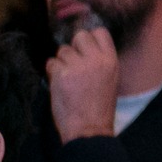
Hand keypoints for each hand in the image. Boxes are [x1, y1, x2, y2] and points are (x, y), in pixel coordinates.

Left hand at [47, 27, 121, 141]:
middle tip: (73, 64)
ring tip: (68, 80)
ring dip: (61, 62)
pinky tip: (59, 85)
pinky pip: (51, 63)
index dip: (89, 38)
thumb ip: (98, 61)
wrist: (89, 129)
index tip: (84, 49)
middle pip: (79, 36)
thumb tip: (83, 46)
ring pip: (62, 50)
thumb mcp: (109, 79)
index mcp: (111, 61)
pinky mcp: (61, 74)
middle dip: (73, 47)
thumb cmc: (98, 107)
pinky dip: (52, 72)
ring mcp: (78, 66)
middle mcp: (95, 60)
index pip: (99, 32)